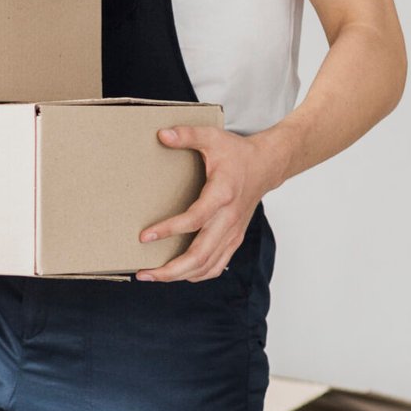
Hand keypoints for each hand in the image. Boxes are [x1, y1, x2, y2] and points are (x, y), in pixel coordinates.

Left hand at [135, 124, 277, 282]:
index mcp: (222, 194)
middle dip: (170, 269)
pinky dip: (197, 274)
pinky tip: (178, 274)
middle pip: (200, 255)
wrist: (267, 165)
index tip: (144, 237)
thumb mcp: (213, 137)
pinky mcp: (234, 238)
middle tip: (143, 273)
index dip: (169, 230)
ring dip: (179, 275)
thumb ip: (188, 135)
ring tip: (153, 276)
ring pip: (207, 265)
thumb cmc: (238, 153)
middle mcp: (229, 218)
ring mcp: (233, 232)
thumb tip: (162, 134)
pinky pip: (217, 265)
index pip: (194, 220)